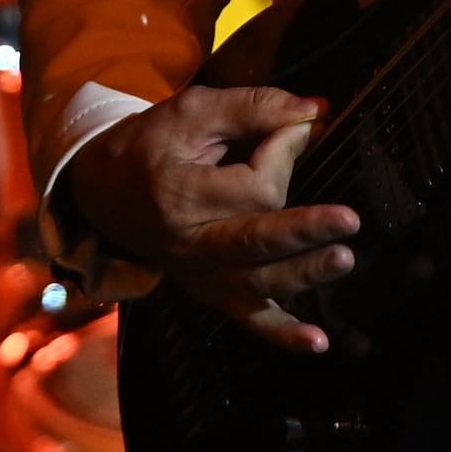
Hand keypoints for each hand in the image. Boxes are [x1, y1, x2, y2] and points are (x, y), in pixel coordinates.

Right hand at [54, 87, 362, 353]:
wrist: (101, 191)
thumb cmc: (148, 145)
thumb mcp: (191, 112)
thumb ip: (253, 108)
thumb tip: (316, 112)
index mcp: (178, 195)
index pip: (251, 186)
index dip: (283, 153)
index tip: (298, 126)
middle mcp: (187, 244)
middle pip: (256, 240)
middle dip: (305, 229)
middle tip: (349, 219)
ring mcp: (199, 274)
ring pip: (258, 283)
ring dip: (305, 274)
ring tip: (344, 259)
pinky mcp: (209, 291)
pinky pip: (248, 319)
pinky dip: (283, 334)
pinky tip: (318, 343)